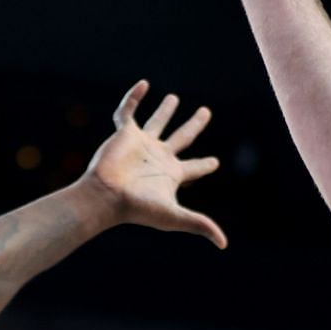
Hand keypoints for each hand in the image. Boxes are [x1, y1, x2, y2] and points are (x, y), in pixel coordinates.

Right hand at [81, 81, 227, 248]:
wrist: (107, 196)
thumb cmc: (137, 208)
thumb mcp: (174, 216)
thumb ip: (200, 225)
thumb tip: (223, 244)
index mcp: (171, 174)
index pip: (193, 168)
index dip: (205, 165)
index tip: (215, 162)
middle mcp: (158, 157)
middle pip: (181, 137)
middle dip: (194, 125)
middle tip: (206, 112)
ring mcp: (141, 144)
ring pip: (156, 122)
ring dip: (165, 110)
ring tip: (174, 98)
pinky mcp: (124, 134)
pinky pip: (128, 111)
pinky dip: (133, 97)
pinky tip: (143, 84)